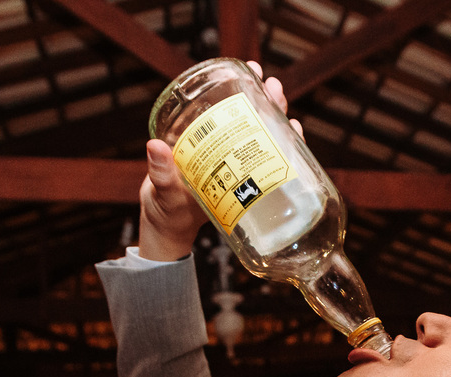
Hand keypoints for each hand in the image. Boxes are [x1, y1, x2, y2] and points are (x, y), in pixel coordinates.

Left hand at [138, 61, 299, 261]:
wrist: (176, 233)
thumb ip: (160, 173)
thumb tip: (154, 146)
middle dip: (267, 99)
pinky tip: (296, 139)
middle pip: (251, 116)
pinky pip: (271, 165)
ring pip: (265, 138)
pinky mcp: (251, 185)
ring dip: (280, 121)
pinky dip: (286, 151)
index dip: (241, 86)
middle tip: (274, 87)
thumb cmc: (165, 208)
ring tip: (288, 113)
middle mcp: (223, 148)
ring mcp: (239, 165)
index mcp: (200, 140)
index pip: (224, 106)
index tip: (251, 70)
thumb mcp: (162, 190)